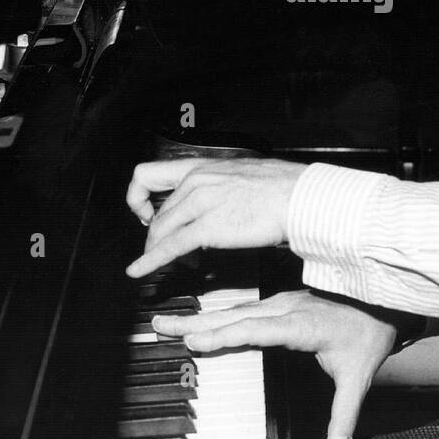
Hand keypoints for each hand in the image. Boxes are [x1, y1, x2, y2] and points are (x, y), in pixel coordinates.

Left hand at [124, 157, 306, 277]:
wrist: (300, 196)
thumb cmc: (283, 187)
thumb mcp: (241, 176)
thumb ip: (221, 187)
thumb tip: (217, 203)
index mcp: (202, 167)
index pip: (148, 174)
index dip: (138, 197)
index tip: (145, 213)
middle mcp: (196, 181)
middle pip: (159, 214)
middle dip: (160, 236)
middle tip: (172, 250)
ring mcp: (200, 203)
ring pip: (160, 231)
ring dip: (159, 252)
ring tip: (173, 266)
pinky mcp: (208, 227)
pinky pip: (169, 247)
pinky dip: (149, 262)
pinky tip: (140, 272)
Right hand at [153, 290, 397, 438]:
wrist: (384, 303)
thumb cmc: (369, 336)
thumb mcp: (358, 379)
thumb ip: (344, 417)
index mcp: (302, 324)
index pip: (256, 329)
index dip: (224, 336)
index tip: (194, 342)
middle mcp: (286, 308)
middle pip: (234, 315)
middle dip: (195, 322)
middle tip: (160, 326)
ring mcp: (281, 301)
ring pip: (234, 310)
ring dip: (200, 317)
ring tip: (168, 322)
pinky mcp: (280, 302)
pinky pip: (242, 307)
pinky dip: (216, 314)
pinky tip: (198, 320)